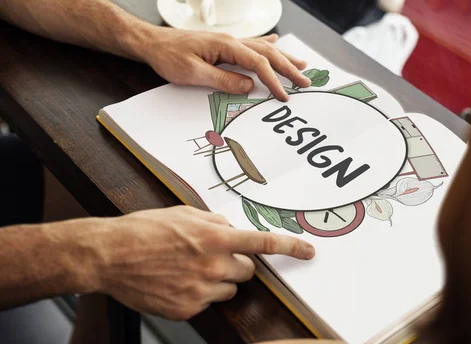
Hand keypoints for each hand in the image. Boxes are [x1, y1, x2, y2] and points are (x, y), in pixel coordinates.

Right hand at [94, 206, 314, 319]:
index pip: (263, 243)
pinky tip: (177, 281)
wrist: (109, 256)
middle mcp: (213, 265)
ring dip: (218, 279)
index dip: (290, 247)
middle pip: (248, 270)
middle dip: (237, 263)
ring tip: (189, 268)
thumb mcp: (183, 213)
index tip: (308, 252)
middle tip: (213, 256)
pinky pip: (207, 302)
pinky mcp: (188, 309)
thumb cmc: (142, 230)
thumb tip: (231, 228)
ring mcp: (201, 290)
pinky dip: (198, 293)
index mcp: (215, 237)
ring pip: (229, 288)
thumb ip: (214, 221)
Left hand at [140, 30, 309, 100]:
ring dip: (283, 57)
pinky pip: (251, 45)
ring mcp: (228, 42)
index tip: (283, 96)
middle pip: (267, 53)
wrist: (152, 42)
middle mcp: (231, 41)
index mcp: (226, 46)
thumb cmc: (168, 56)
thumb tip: (249, 86)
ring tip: (301, 64)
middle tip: (306, 81)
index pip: (257, 63)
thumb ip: (222, 80)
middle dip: (288, 68)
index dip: (273, 80)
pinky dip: (267, 44)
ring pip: (263, 48)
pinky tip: (276, 40)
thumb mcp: (193, 73)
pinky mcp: (223, 46)